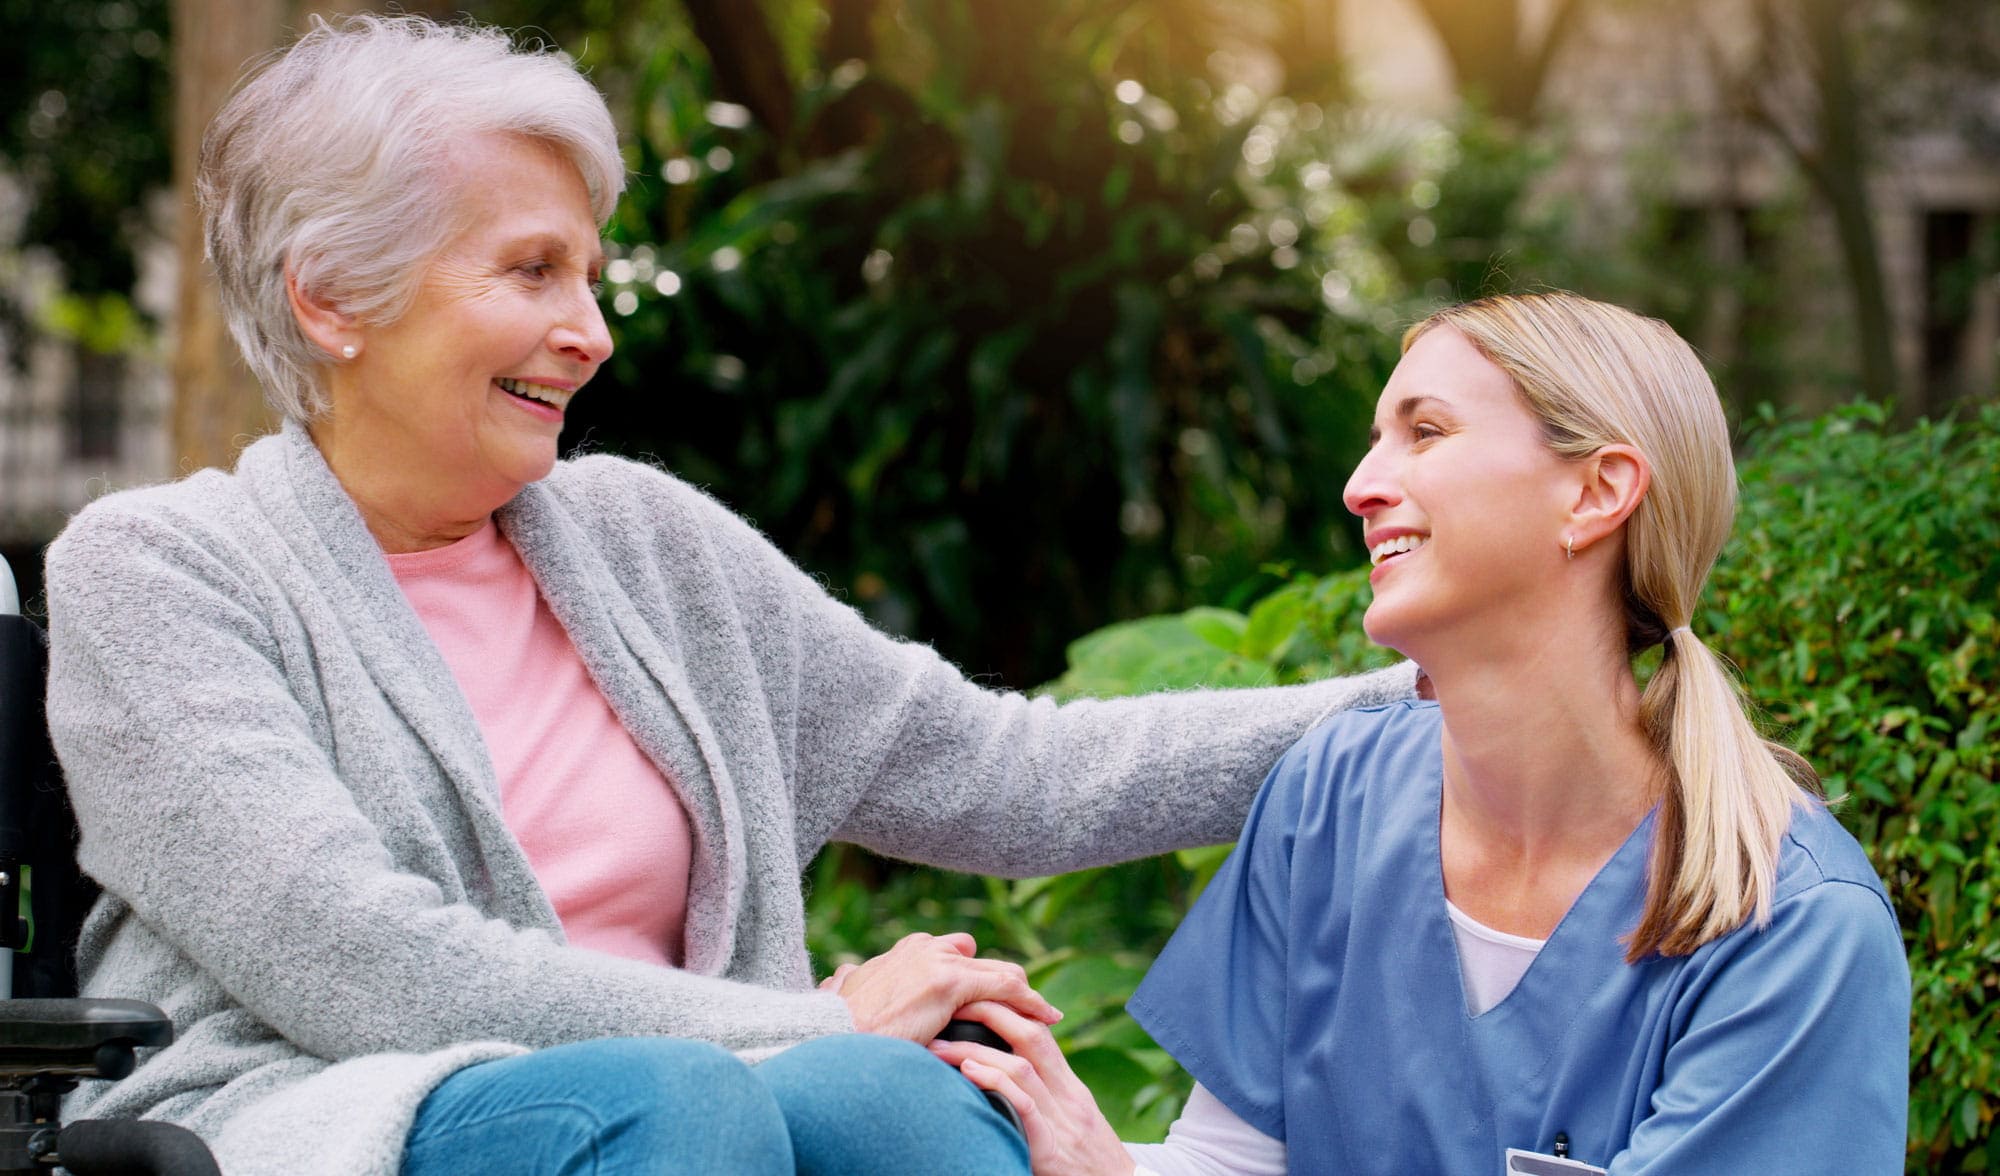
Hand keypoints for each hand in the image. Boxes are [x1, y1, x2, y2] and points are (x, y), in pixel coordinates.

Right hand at [818, 932, 1060, 1043]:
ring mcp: (936, 962)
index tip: (984, 991)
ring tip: (1043, 1013)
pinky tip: (1047, 1017)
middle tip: (1023, 1005)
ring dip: (1021, 993)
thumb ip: (848, 981)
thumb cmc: (833, 1027)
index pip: (948, 952)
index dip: (970, 971)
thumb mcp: (842, 994)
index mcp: (899, 953)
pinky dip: (1030, 1000)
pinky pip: (1005, 985)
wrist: (829, 1037)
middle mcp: (921, 949)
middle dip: (999, 982)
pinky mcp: (948, 981)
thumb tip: (835, 981)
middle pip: (977, 959)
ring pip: (997, 971)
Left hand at [928, 1000, 1132, 1175]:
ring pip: (1020, 1066)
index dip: (1006, 1008)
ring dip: (974, 1050)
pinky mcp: (1051, 1149)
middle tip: (949, 1006)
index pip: (1040, 1031)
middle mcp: (1069, 1096)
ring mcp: (1061, 1121)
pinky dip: (995, 1084)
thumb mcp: (1070, 1124)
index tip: (971, 998)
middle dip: (988, 1013)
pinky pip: (1024, 1106)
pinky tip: (968, 1073)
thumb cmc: (1087, 1165)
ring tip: (939, 1047)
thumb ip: (1041, 1098)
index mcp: (1071, 1087)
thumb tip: (997, 1077)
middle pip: (1031, 1036)